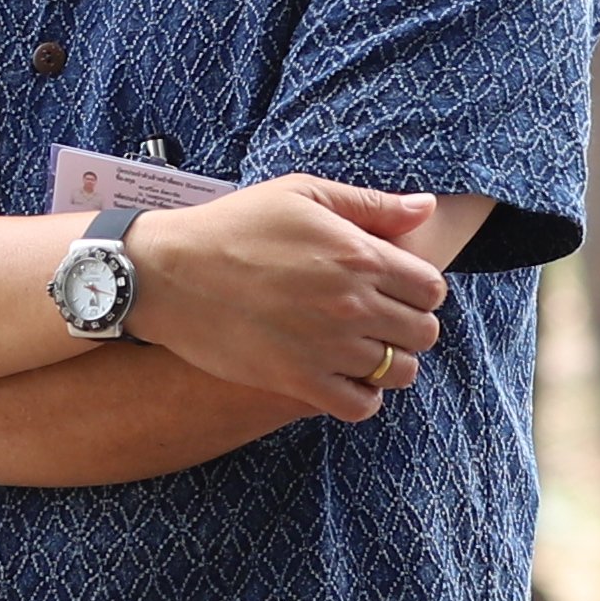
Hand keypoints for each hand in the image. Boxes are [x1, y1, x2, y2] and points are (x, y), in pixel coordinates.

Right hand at [121, 178, 450, 417]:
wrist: (168, 273)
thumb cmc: (234, 226)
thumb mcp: (301, 194)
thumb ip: (371, 204)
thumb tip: (427, 208)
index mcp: (359, 255)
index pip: (431, 289)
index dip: (419, 290)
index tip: (395, 289)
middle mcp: (352, 304)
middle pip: (423, 333)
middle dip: (409, 326)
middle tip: (379, 320)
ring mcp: (327, 346)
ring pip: (399, 372)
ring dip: (389, 363)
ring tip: (362, 350)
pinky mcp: (297, 380)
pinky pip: (360, 406)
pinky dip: (362, 397)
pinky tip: (343, 377)